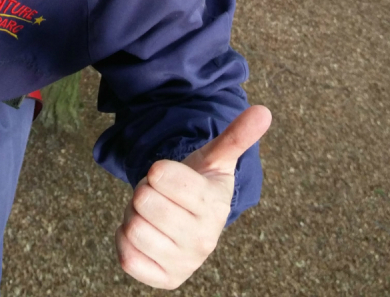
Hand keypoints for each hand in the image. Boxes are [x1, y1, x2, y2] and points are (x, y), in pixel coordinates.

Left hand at [115, 105, 271, 289]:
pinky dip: (125, 239)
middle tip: (161, 196)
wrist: (193, 223)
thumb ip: (236, 136)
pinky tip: (146, 234)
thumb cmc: (199, 184)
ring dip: (134, 214)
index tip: (168, 174)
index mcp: (214, 206)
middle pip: (142, 199)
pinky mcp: (164, 280)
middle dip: (145, 190)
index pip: (160, 173)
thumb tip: (264, 111)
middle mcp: (204, 241)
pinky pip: (127, 256)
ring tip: (155, 213)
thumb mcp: (215, 158)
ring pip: (132, 227)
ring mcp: (184, 264)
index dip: (158, 169)